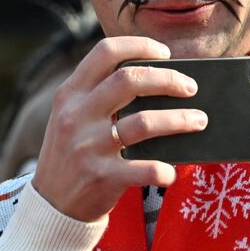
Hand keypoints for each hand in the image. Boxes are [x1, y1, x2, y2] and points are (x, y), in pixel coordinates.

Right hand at [30, 36, 206, 222]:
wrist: (51, 204)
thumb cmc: (70, 154)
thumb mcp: (70, 117)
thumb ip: (97, 95)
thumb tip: (153, 76)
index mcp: (70, 94)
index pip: (106, 52)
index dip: (140, 46)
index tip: (164, 53)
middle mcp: (77, 116)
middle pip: (130, 79)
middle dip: (169, 79)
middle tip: (190, 87)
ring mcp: (89, 147)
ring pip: (144, 122)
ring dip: (180, 119)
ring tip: (199, 120)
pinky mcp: (102, 177)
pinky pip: (143, 169)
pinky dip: (163, 170)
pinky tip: (171, 172)